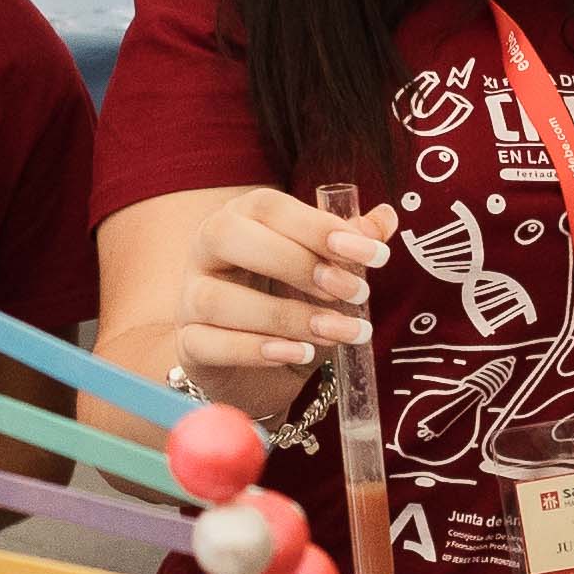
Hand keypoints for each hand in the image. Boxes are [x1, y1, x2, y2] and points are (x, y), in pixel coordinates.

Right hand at [170, 189, 391, 416]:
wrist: (259, 367)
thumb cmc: (290, 301)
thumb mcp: (326, 271)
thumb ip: (349, 243)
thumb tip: (384, 219)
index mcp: (241, 219)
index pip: (267, 206)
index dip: (318, 226)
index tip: (373, 255)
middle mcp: (206, 251)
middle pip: (228, 237)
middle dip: (296, 263)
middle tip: (354, 292)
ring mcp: (189, 298)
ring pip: (217, 298)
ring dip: (285, 316)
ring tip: (338, 333)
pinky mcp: (189, 344)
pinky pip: (208, 343)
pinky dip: (255, 350)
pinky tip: (299, 353)